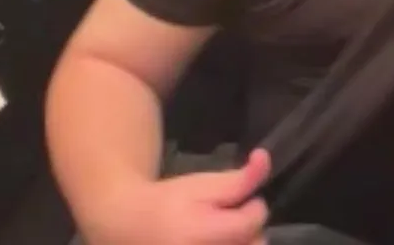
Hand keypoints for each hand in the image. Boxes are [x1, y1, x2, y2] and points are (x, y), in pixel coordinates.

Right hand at [86, 149, 271, 244]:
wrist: (128, 226)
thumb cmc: (168, 202)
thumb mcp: (202, 184)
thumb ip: (239, 178)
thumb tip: (265, 158)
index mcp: (205, 235)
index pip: (255, 220)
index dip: (252, 204)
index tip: (236, 199)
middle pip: (256, 243)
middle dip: (248, 228)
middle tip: (225, 217)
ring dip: (241, 241)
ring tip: (219, 232)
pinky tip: (216, 240)